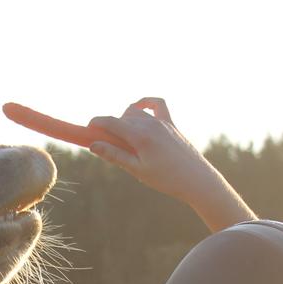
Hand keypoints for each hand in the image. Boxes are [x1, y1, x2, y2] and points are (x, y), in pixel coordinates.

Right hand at [89, 98, 254, 231]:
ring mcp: (162, 121)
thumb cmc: (166, 179)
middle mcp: (150, 124)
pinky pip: (157, 104)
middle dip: (110, 127)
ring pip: (135, 113)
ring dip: (124, 121)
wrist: (196, 179)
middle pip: (122, 118)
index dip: (96, 123)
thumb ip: (114, 155)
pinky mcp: (171, 123)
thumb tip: (93, 145)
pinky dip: (145, 103)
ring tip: (122, 139)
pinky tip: (138, 108)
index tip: (86, 129)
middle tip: (105, 145)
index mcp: (140, 136)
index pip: (111, 122)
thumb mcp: (136, 169)